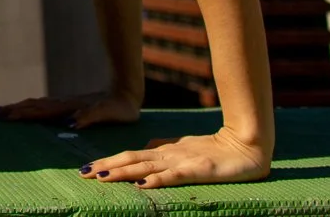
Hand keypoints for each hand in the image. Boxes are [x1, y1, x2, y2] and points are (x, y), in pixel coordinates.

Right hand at [0, 89, 138, 128]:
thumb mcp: (109, 113)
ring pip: (35, 105)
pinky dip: (29, 109)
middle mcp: (62, 104)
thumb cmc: (120, 106)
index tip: (1, 116)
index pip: (38, 111)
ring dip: (17, 109)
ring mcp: (64, 103)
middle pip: (31, 106)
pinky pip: (42, 107)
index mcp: (68, 107)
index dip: (20, 114)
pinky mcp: (68, 106)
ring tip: (1, 112)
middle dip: (11, 111)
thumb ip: (92, 116)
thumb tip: (72, 123)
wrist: (126, 90)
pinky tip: (25, 112)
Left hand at [80, 127, 270, 188]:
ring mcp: (181, 161)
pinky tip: (141, 185)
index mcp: (164, 150)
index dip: (109, 161)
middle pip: (131, 159)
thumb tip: (146, 149)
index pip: (131, 155)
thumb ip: (165, 148)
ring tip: (101, 177)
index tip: (88, 168)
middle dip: (107, 167)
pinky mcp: (197, 169)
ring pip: (145, 166)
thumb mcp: (185, 148)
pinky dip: (155, 180)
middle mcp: (168, 154)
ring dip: (122, 172)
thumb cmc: (217, 148)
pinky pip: (172, 176)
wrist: (247, 144)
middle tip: (83, 173)